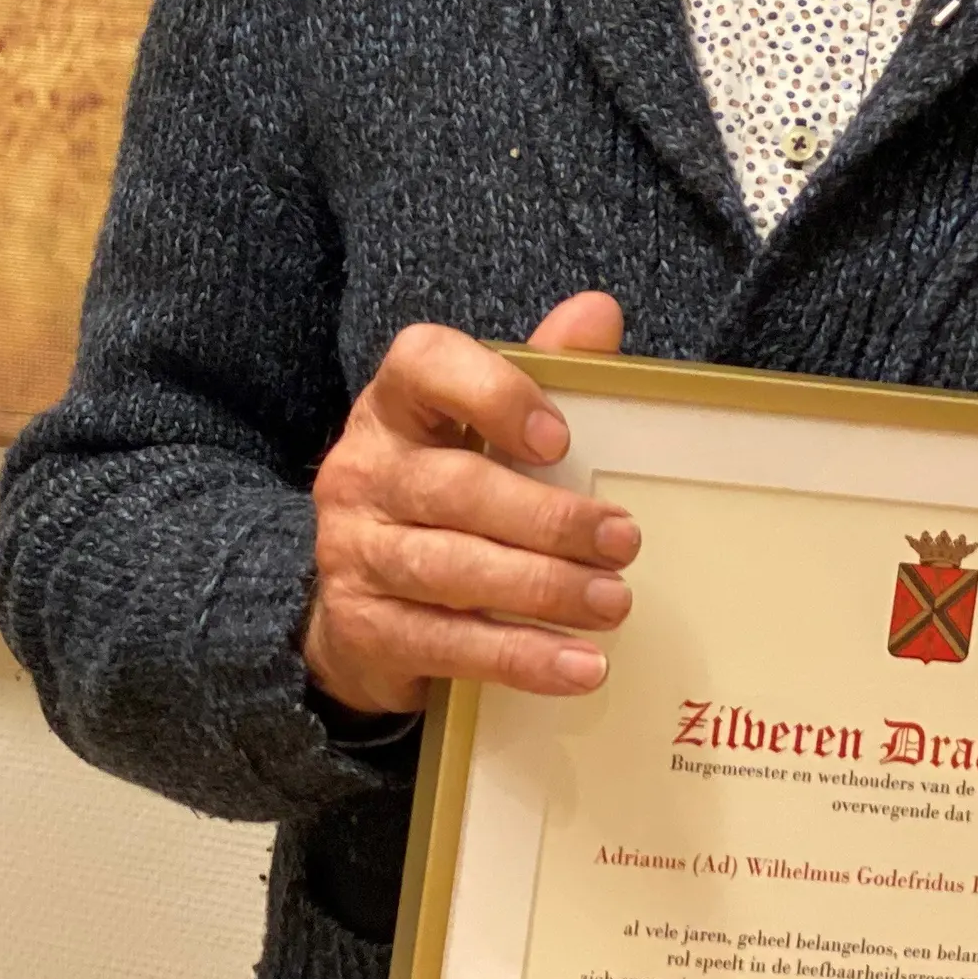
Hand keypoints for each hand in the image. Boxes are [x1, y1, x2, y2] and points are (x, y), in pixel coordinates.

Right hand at [301, 292, 643, 717]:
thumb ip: (541, 373)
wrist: (361, 609)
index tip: (561, 439)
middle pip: (456, 488)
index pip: (424, 366)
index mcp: (394, 406)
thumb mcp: (481, 435)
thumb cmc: (445, 501)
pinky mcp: (362, 627)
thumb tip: (598, 312)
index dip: (492, 393)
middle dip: (548, 519)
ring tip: (614, 603)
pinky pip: (447, 642)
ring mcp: (352, 551)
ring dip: (543, 589)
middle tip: (625, 542)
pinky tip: (579, 666)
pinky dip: (520, 656)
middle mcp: (361, 471)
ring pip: (452, 568)